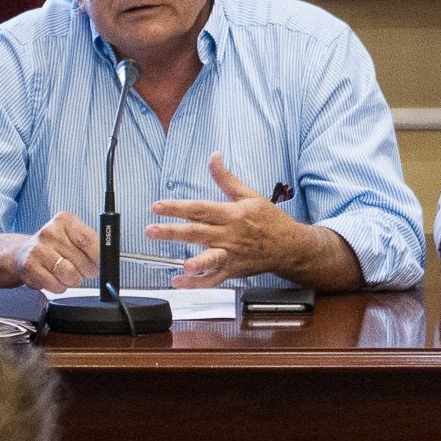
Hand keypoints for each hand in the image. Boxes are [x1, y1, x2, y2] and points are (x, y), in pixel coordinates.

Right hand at [14, 211, 100, 292]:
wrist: (24, 252)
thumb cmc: (55, 246)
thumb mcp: (74, 236)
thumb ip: (92, 245)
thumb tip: (109, 258)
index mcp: (65, 220)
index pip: (89, 240)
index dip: (98, 257)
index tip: (100, 263)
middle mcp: (50, 232)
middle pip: (81, 261)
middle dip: (86, 271)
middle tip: (80, 269)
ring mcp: (38, 249)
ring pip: (69, 275)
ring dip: (72, 280)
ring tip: (65, 273)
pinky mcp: (30, 267)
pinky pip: (56, 286)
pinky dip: (59, 287)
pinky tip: (53, 277)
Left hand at [150, 154, 309, 286]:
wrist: (290, 246)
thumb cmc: (270, 220)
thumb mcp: (249, 195)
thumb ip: (226, 178)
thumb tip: (214, 157)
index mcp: (232, 214)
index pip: (200, 209)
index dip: (177, 207)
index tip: (157, 206)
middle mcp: (230, 235)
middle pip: (198, 233)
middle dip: (173, 232)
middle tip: (151, 231)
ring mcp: (232, 254)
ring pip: (210, 258)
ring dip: (195, 262)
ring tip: (181, 265)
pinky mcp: (233, 270)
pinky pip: (214, 279)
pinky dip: (197, 283)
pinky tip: (179, 282)